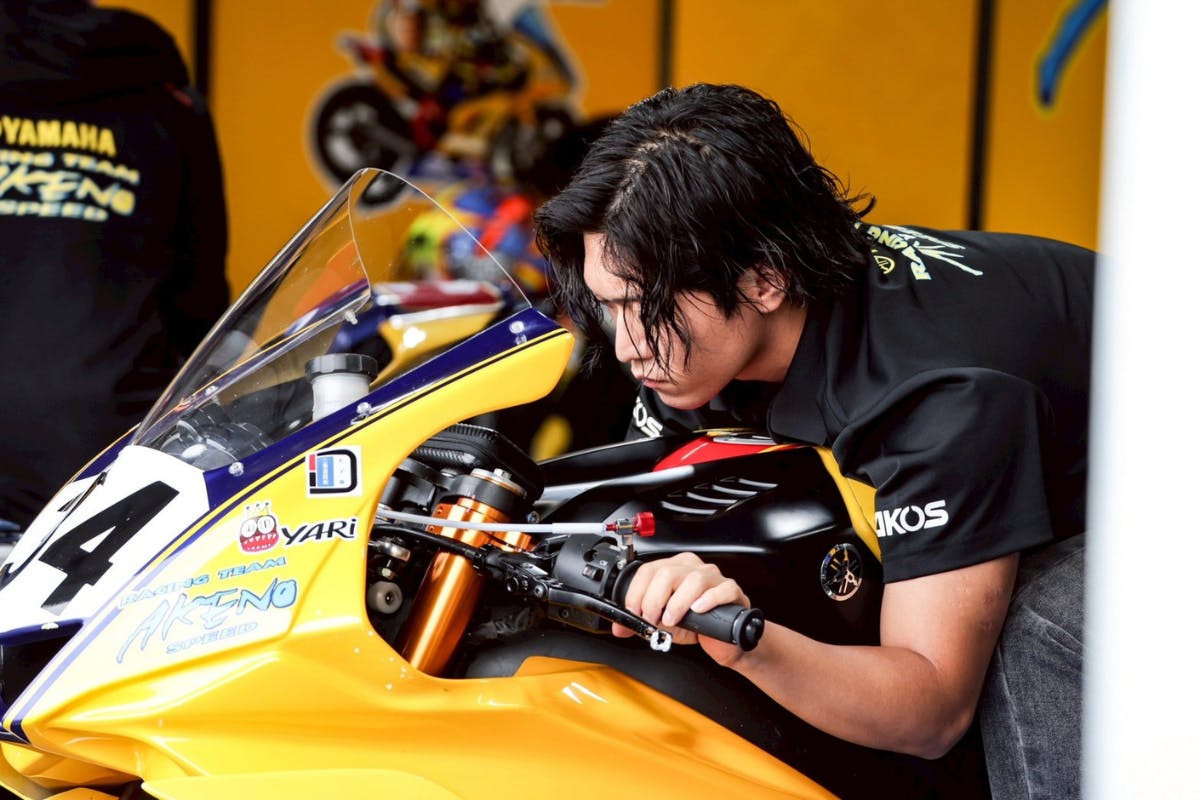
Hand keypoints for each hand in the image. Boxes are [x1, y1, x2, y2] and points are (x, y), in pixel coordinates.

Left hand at [613, 552, 751, 665]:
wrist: (722, 641)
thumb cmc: (695, 626)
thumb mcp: (662, 622)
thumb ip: (641, 622)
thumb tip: (620, 628)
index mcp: (673, 568)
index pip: (648, 570)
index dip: (636, 593)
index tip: (633, 612)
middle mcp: (692, 568)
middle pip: (668, 573)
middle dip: (653, 600)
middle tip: (651, 620)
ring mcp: (714, 577)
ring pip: (694, 579)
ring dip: (677, 602)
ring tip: (672, 619)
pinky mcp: (731, 591)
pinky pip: (722, 589)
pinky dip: (708, 599)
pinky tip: (698, 610)